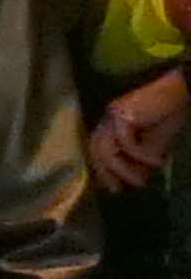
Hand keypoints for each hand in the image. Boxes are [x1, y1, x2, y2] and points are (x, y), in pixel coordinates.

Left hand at [95, 70, 184, 191]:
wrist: (182, 89)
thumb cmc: (170, 113)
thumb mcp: (156, 141)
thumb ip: (142, 157)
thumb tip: (137, 178)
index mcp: (111, 123)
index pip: (98, 149)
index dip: (102, 169)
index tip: (112, 187)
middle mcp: (108, 118)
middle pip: (96, 150)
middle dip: (106, 172)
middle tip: (118, 190)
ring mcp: (114, 115)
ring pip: (107, 149)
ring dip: (122, 169)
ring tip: (141, 182)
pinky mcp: (124, 113)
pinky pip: (126, 142)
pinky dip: (141, 156)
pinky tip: (158, 162)